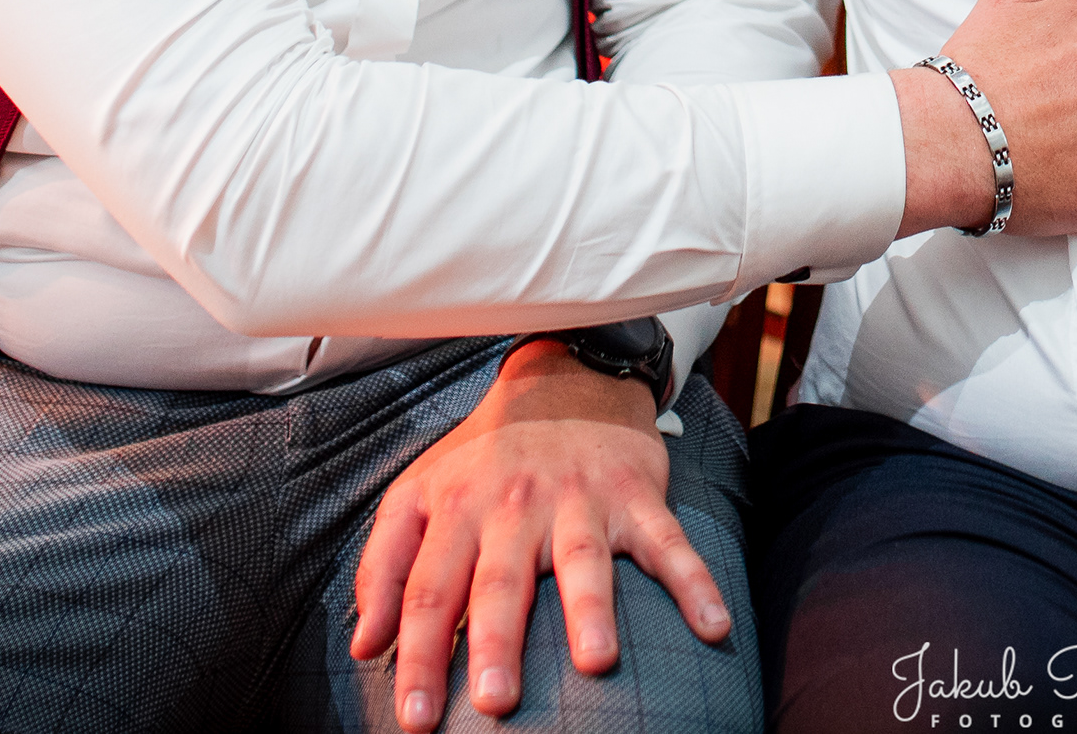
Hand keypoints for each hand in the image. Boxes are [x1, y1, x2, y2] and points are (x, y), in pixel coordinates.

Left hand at [347, 342, 725, 728]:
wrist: (567, 376)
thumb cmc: (484, 457)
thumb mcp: (418, 495)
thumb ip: (385, 568)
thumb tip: (364, 645)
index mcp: (457, 510)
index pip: (430, 592)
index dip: (419, 656)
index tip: (415, 718)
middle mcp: (515, 506)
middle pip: (501, 582)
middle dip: (496, 642)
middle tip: (493, 702)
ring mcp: (580, 500)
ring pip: (583, 560)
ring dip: (591, 610)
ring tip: (595, 662)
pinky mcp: (636, 495)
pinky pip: (669, 543)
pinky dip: (694, 581)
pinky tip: (712, 625)